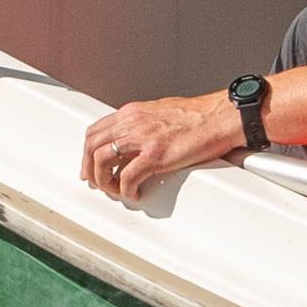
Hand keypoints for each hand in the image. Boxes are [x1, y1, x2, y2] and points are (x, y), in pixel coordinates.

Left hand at [81, 93, 233, 206]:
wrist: (219, 117)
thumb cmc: (197, 116)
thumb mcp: (159, 113)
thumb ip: (141, 125)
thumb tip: (130, 141)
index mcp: (132, 112)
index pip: (95, 131)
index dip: (87, 152)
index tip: (89, 166)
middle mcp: (132, 122)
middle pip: (92, 146)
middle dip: (89, 168)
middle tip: (96, 183)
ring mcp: (142, 138)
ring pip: (102, 161)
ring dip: (104, 181)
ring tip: (116, 190)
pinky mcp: (155, 155)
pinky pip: (127, 177)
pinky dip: (125, 190)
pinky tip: (135, 194)